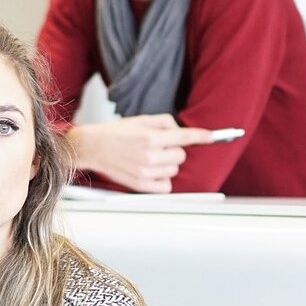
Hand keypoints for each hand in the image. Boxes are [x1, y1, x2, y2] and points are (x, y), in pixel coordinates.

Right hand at [66, 114, 216, 191]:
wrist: (92, 147)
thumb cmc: (116, 133)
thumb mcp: (140, 120)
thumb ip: (164, 122)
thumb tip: (180, 130)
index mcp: (150, 138)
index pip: (185, 137)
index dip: (202, 136)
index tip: (212, 137)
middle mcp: (149, 156)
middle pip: (181, 155)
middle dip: (173, 149)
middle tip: (158, 146)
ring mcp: (145, 172)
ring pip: (174, 170)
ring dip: (167, 164)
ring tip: (150, 158)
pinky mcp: (140, 185)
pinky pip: (166, 186)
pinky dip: (163, 179)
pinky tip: (152, 171)